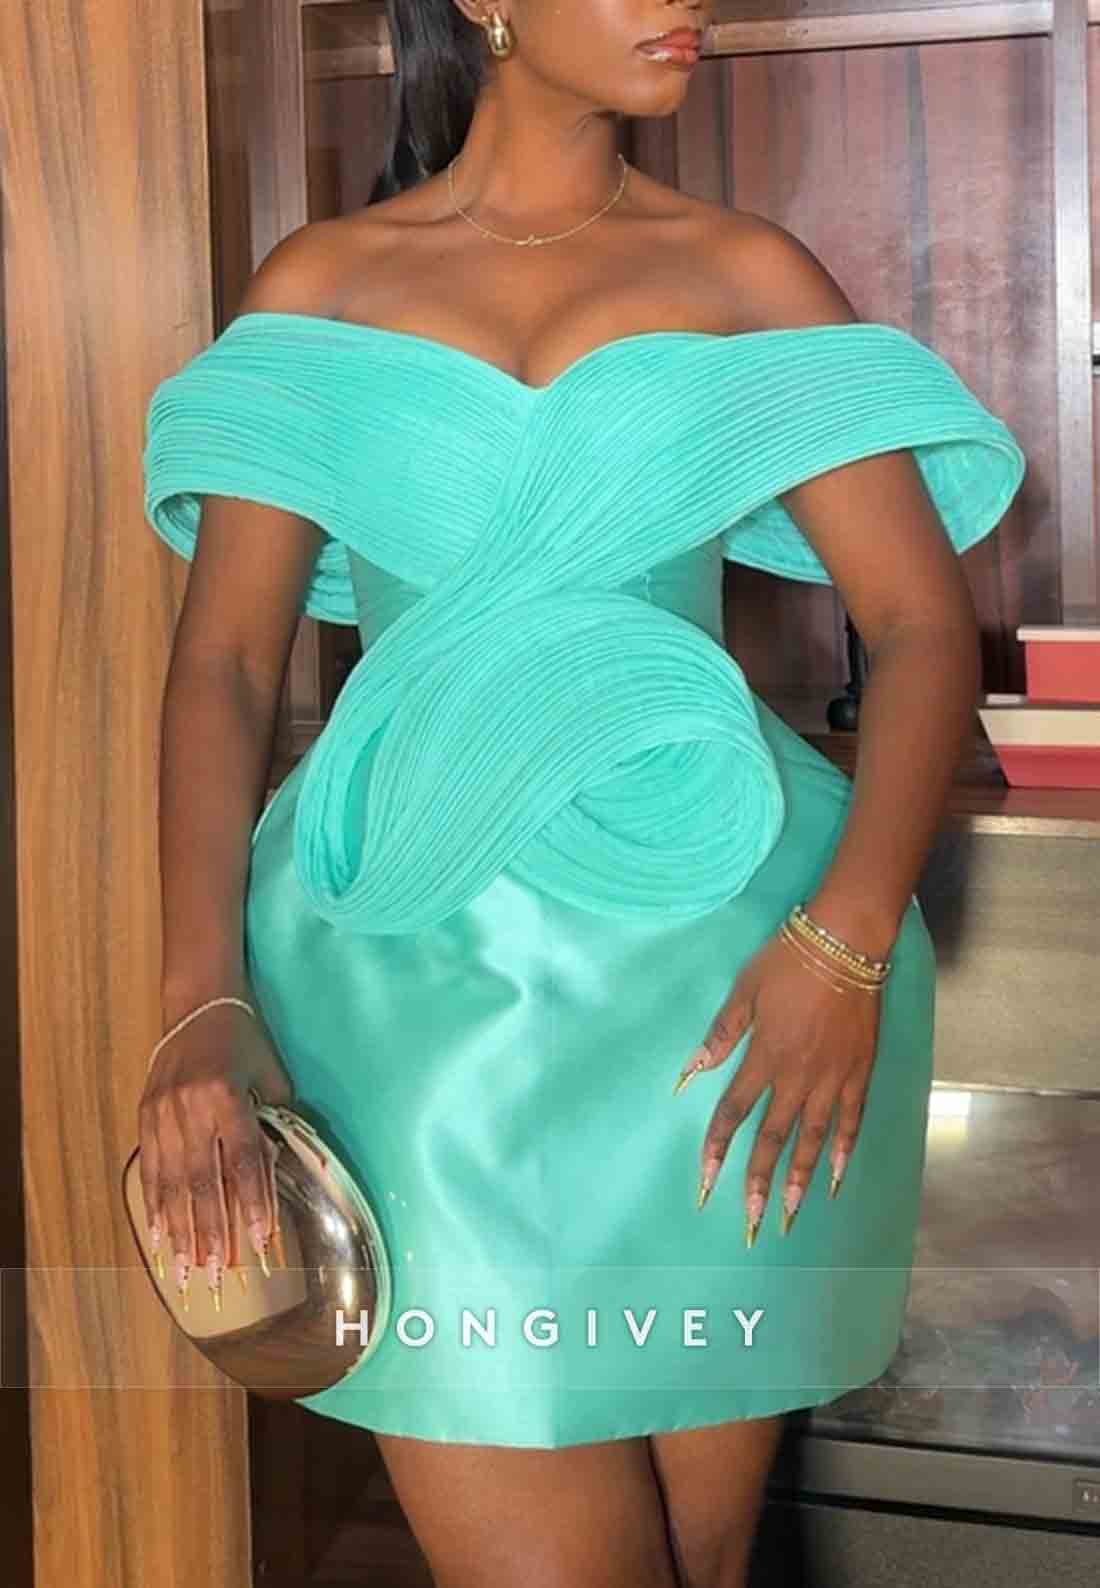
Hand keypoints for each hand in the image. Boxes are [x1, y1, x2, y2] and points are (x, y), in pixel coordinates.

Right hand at [137, 1000, 295, 1304]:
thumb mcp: (273, 1073)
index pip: (243, 1160)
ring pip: (173, 1182)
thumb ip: (278, 1120)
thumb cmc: (245, 1040)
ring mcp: (164, 1112)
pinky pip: (151, 1168)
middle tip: (218, 1275)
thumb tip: (287, 1168)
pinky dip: (156, 1205)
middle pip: (204, 1181)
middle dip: (212, 1233)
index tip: (260, 1242)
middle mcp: (192, 1107)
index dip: (253, 1203)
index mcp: (228, 1095)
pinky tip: (160, 1235)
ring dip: (181, 1230)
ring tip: (188, 1268)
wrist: (197, 1004)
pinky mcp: (146, 1115)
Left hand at [672, 927, 882, 1241]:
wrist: (845, 944)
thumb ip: (722, 1034)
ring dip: (799, 1176)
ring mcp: (831, 1078)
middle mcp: (797, 1076)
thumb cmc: (788, 961)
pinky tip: (837, 1174)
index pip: (734, 1112)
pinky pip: (852, 1118)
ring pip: (812, 1138)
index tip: (705, 1180)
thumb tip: (691, 1071)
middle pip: (773, 1137)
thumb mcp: (744, 990)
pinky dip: (844, 1148)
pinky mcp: (859, 1072)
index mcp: (764, 1057)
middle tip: (751, 1219)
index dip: (717, 1147)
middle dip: (758, 1180)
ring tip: (789, 1211)